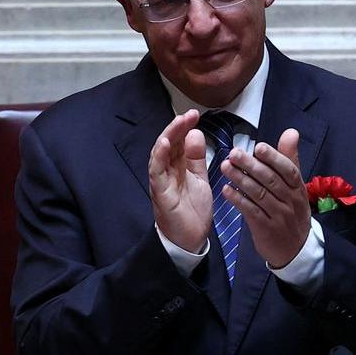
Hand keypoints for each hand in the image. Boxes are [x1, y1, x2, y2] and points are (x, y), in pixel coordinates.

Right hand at [148, 109, 211, 251]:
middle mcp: (167, 171)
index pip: (179, 142)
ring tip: (179, 122)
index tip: (195, 114)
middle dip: (178, 127)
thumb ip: (197, 158)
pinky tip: (165, 143)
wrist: (190, 239)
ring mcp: (161, 180)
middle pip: (169, 143)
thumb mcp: (199, 178)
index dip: (185, 127)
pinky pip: (156, 171)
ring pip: (160, 153)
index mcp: (177, 167)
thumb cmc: (192, 211)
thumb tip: (195, 133)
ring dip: (169, 136)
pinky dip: (158, 156)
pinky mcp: (159, 192)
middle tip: (190, 114)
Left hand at [219, 128, 311, 267]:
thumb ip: (289, 159)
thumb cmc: (290, 211)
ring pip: (259, 195)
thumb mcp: (295, 186)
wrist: (294, 250)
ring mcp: (279, 216)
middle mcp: (290, 201)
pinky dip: (238, 200)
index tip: (258, 146)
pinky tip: (226, 190)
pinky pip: (251, 212)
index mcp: (297, 188)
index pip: (288, 170)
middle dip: (251, 165)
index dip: (274, 158)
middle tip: (233, 153)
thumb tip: (291, 132)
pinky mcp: (266, 229)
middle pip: (271, 180)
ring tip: (225, 167)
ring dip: (241, 179)